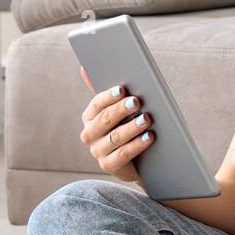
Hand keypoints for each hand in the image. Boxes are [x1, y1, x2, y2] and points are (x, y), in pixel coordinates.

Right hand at [78, 66, 152, 182]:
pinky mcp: (109, 166)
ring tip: (147, 119)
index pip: (96, 104)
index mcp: (90, 117)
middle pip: (105, 120)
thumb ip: (110, 92)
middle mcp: (90, 134)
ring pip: (115, 137)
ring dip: (132, 127)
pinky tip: (149, 137)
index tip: (122, 89)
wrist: (141, 159)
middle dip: (122, 109)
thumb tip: (84, 68)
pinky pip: (123, 154)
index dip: (108, 97)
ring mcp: (98, 151)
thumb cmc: (130, 126)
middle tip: (138, 101)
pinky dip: (137, 145)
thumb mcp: (122, 109)